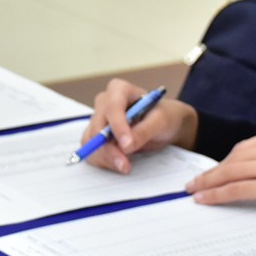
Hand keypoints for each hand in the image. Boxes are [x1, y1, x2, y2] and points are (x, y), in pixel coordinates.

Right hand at [81, 78, 197, 173]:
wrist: (163, 125)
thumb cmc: (164, 116)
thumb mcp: (161, 121)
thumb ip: (144, 131)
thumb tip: (126, 145)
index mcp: (119, 90)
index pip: (112, 107)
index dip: (117, 126)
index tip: (127, 144)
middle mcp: (104, 103)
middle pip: (98, 127)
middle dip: (110, 148)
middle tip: (125, 164)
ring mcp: (98, 120)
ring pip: (91, 141)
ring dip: (106, 157)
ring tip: (125, 166)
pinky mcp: (96, 136)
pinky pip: (92, 150)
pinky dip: (103, 161)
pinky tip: (118, 164)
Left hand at [186, 124, 255, 217]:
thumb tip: (229, 170)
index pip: (242, 148)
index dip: (222, 163)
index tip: (207, 174)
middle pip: (234, 159)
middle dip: (212, 173)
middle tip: (193, 183)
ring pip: (232, 173)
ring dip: (210, 183)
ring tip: (194, 191)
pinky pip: (237, 188)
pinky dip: (218, 194)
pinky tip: (205, 198)